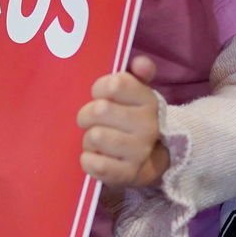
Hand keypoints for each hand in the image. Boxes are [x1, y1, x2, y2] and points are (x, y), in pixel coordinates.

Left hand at [77, 55, 168, 189]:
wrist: (148, 159)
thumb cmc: (131, 118)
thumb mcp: (137, 92)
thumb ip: (138, 72)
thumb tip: (140, 62)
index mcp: (149, 100)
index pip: (114, 84)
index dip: (99, 88)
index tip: (99, 95)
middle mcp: (148, 125)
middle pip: (99, 110)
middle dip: (86, 115)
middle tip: (90, 120)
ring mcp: (139, 151)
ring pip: (95, 136)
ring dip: (88, 139)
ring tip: (95, 140)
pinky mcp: (128, 174)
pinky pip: (95, 164)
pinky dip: (88, 160)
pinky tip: (94, 157)